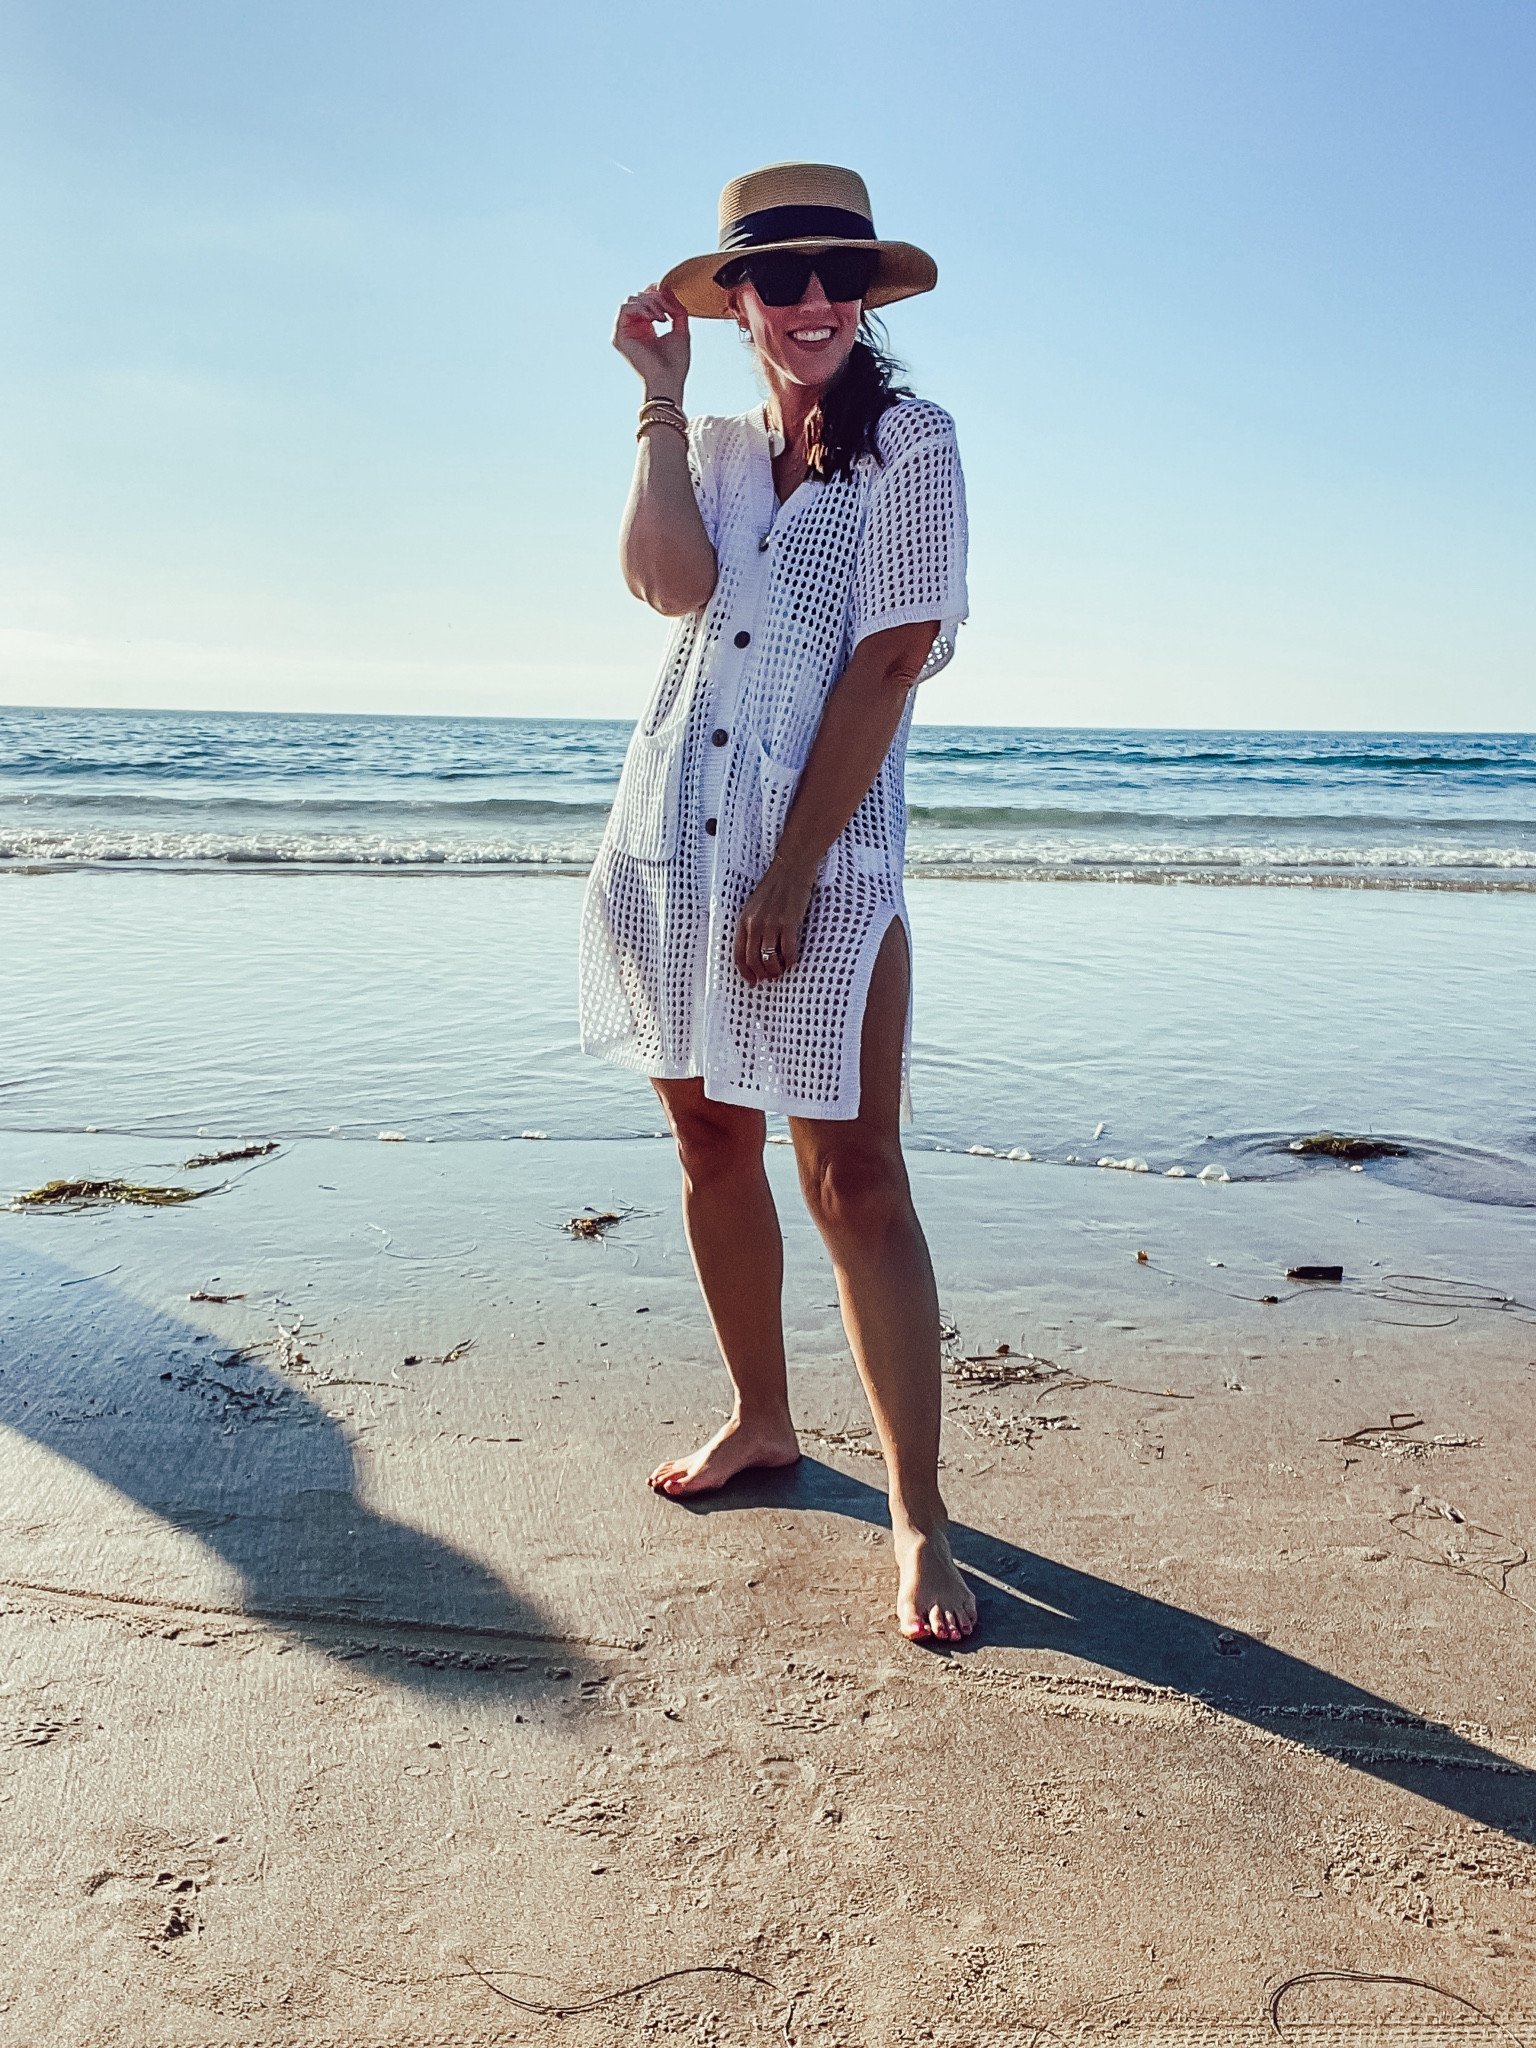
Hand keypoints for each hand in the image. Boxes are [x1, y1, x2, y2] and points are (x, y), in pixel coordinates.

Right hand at [612, 283, 690, 400]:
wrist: (668, 380)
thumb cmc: (676, 363)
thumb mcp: (681, 330)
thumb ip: (677, 309)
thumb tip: (670, 289)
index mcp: (647, 327)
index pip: (646, 299)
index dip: (656, 291)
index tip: (669, 292)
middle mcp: (635, 328)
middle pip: (640, 297)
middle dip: (656, 298)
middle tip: (669, 310)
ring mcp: (626, 332)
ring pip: (632, 300)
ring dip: (650, 303)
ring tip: (663, 317)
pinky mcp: (619, 336)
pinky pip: (625, 308)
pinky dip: (641, 308)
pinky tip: (653, 319)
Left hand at [734, 859, 815, 986]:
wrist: (790, 869)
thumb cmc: (775, 887)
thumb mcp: (754, 906)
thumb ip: (752, 925)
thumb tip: (756, 949)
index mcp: (744, 920)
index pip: (739, 954)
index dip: (745, 972)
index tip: (752, 982)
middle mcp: (755, 924)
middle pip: (753, 960)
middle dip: (762, 974)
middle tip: (770, 978)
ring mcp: (772, 924)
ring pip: (769, 959)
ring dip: (776, 970)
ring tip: (781, 971)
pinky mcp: (789, 923)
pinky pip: (788, 950)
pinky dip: (790, 960)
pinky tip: (792, 961)